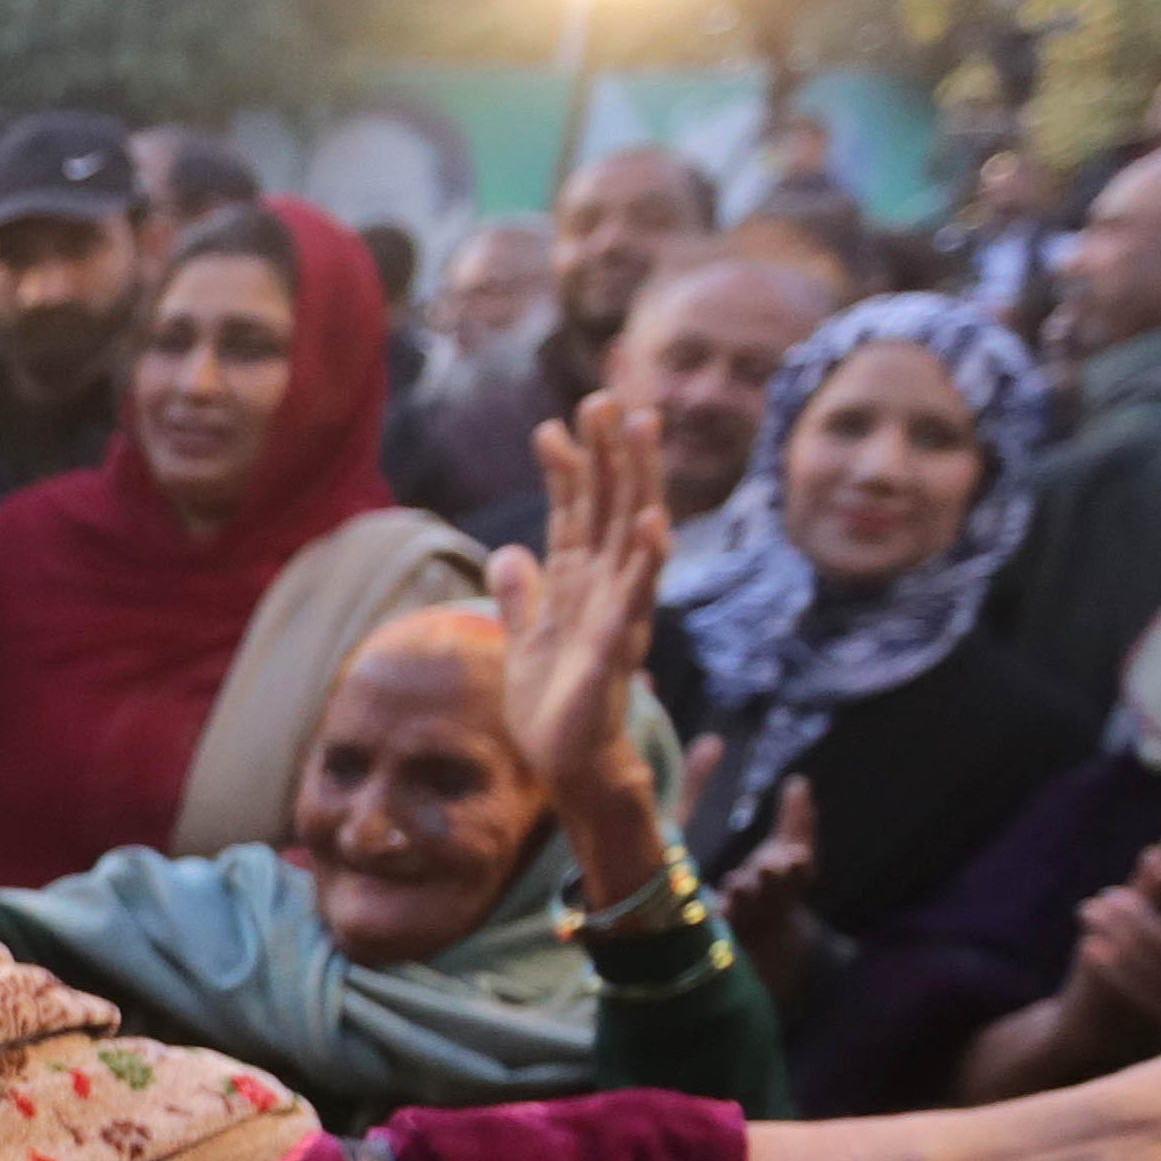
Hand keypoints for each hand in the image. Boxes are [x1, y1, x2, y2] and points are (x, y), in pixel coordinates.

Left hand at [484, 393, 671, 818]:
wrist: (570, 764)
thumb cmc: (555, 707)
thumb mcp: (527, 640)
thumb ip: (523, 594)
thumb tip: (507, 551)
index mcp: (580, 585)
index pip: (574, 514)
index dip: (565, 470)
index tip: (551, 426)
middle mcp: (606, 587)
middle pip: (608, 506)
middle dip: (607, 452)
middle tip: (603, 395)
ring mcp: (618, 611)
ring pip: (632, 532)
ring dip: (637, 479)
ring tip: (641, 427)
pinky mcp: (619, 646)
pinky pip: (638, 593)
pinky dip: (646, 556)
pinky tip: (653, 520)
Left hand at [717, 766, 826, 994]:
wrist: (766, 929)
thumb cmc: (776, 878)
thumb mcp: (791, 848)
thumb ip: (798, 818)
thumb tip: (798, 781)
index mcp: (792, 873)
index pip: (799, 869)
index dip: (797, 864)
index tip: (796, 857)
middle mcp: (771, 892)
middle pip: (772, 884)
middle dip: (770, 877)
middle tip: (766, 867)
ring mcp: (748, 908)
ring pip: (745, 901)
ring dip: (742, 892)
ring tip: (734, 882)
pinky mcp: (724, 921)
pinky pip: (720, 917)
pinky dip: (718, 912)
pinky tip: (711, 906)